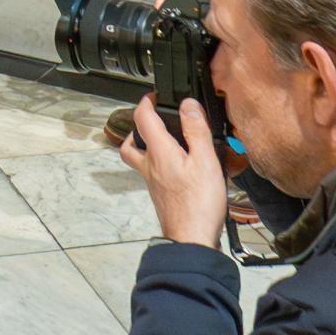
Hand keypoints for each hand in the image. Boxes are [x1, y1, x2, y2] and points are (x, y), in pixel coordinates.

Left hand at [121, 96, 230, 248]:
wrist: (191, 239)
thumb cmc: (198, 204)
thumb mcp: (205, 161)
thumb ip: (196, 131)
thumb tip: (187, 105)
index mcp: (159, 153)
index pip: (142, 118)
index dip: (146, 101)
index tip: (155, 95)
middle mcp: (150, 166)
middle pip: (130, 142)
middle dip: (139, 126)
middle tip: (154, 118)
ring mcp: (153, 182)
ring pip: (138, 159)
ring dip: (144, 146)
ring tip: (163, 140)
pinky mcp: (160, 194)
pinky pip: (152, 172)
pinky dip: (159, 163)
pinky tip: (177, 166)